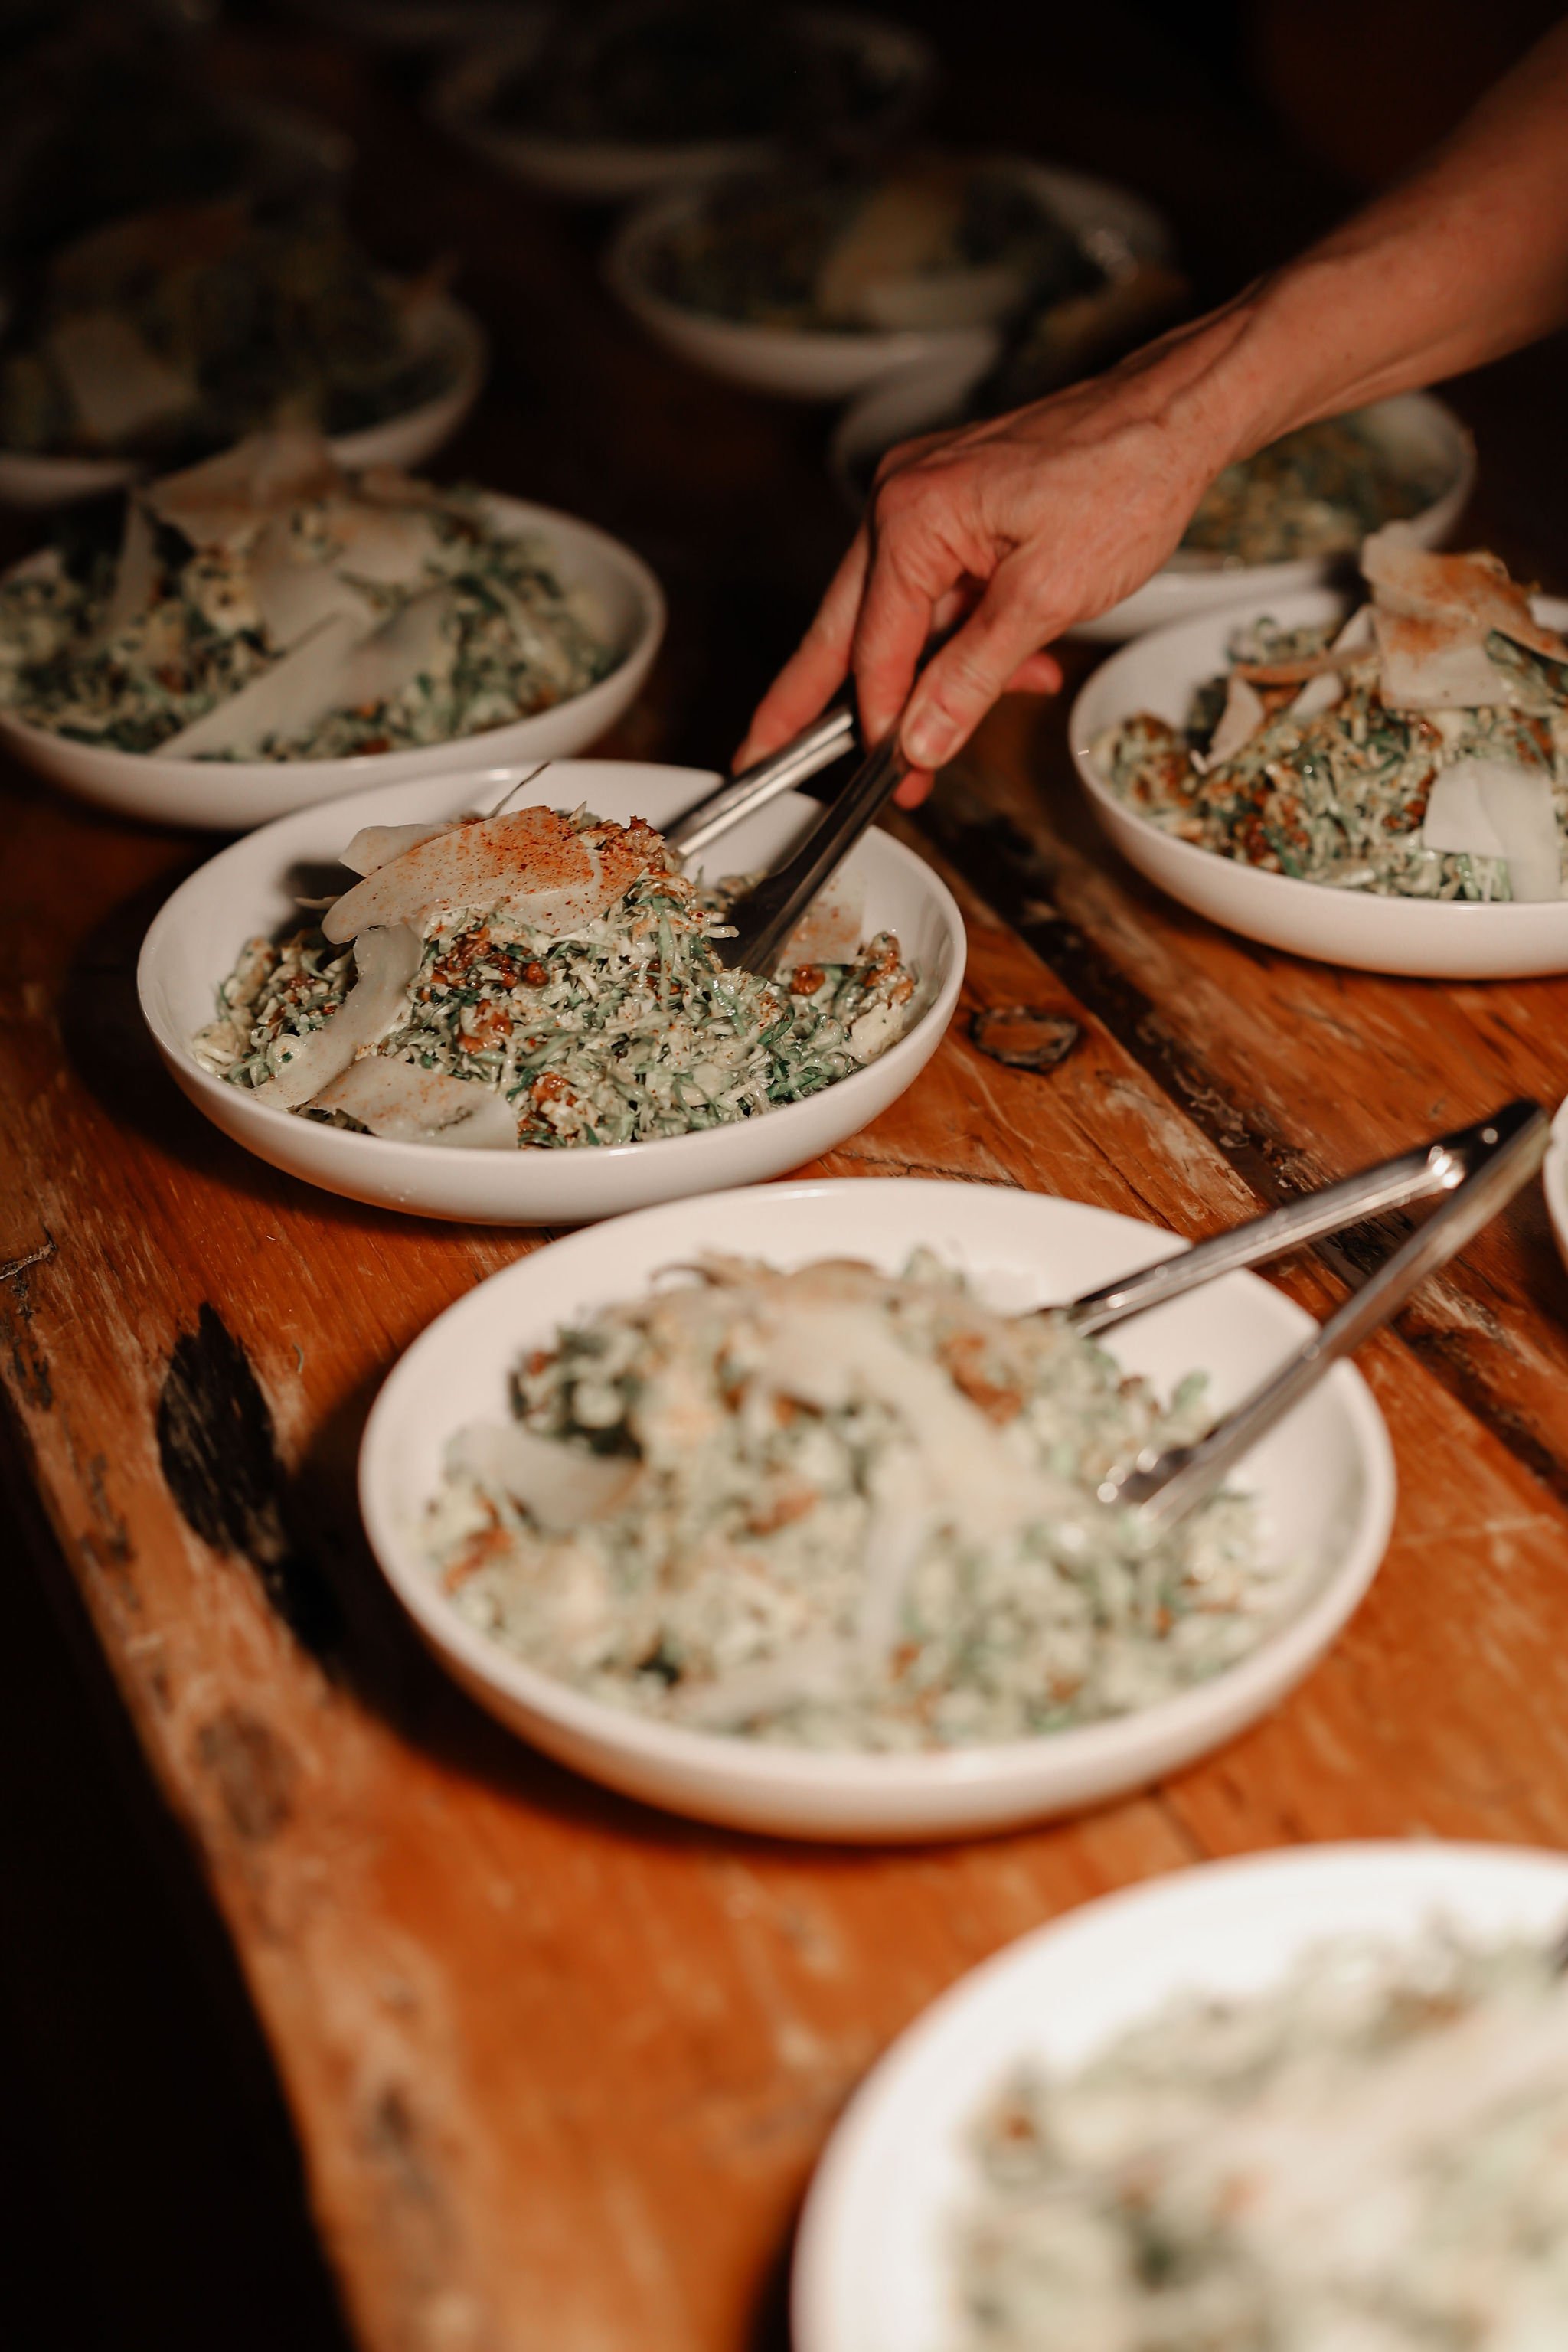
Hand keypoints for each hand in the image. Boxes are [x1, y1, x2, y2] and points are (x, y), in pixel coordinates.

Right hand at [736, 361, 1230, 805]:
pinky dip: (964, 639)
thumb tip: (920, 741)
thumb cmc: (1124, 480)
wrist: (1177, 416)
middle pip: (847, 626)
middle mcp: (901, 499)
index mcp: (912, 513)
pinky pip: (937, 592)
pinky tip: (1013, 670)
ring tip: (941, 737)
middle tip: (759, 756)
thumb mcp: (1047, 599)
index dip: (879, 719)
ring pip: (898, 616)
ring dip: (927, 678)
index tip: (885, 775)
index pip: (875, 644)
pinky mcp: (955, 507)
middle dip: (817, 701)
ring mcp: (924, 497)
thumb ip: (974, 677)